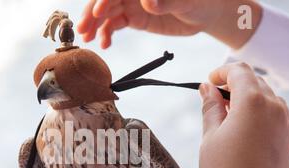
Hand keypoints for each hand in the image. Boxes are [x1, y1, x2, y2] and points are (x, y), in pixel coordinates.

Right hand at [78, 0, 261, 48]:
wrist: (206, 13)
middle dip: (93, 12)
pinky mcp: (135, 18)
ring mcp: (132, 4)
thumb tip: (148, 1)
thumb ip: (167, 1)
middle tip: (83, 28)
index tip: (98, 11)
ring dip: (95, 25)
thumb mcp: (186, 0)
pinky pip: (115, 24)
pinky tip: (104, 44)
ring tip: (87, 39)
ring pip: (107, 13)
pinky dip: (107, 33)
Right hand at [199, 63, 288, 167]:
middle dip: (232, 84)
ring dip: (246, 98)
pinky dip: (258, 113)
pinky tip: (241, 130)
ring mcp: (285, 124)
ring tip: (225, 117)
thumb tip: (207, 87)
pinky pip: (274, 114)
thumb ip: (210, 107)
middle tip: (212, 100)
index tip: (208, 82)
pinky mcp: (288, 139)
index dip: (221, 72)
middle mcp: (275, 108)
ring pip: (266, 97)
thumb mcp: (210, 136)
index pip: (239, 71)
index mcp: (253, 102)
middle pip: (254, 81)